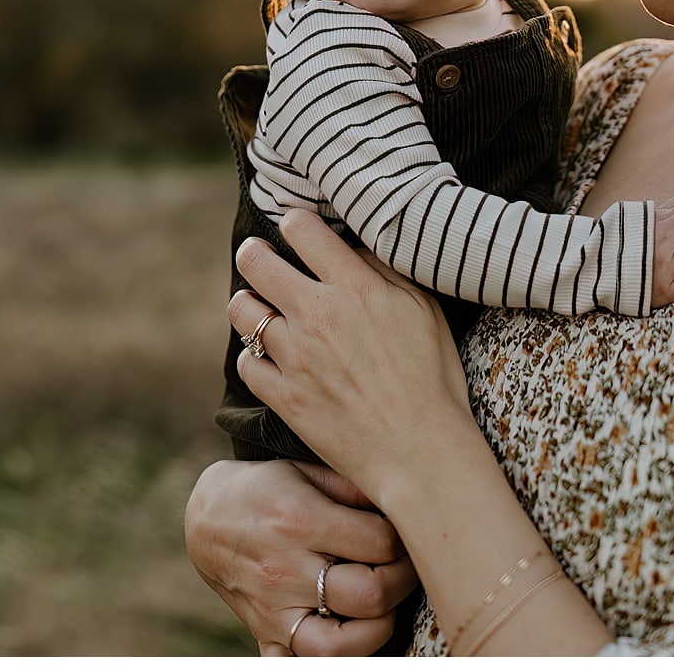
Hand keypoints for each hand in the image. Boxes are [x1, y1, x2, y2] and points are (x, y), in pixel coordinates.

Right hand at [184, 456, 418, 654]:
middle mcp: (286, 571)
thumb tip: (399, 504)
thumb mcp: (306, 470)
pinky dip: (329, 660)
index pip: (379, 542)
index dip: (404, 539)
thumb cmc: (267, 489)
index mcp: (301, 521)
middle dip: (402, 581)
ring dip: (376, 629)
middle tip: (404, 567)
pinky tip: (347, 638)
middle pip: (369, 596)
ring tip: (382, 606)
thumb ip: (353, 487)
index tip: (406, 533)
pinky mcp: (265, 635)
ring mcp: (274, 611)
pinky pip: (297, 665)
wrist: (208, 518)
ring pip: (340, 647)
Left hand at [229, 212, 474, 506]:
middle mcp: (316, 314)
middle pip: (254, 261)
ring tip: (263, 308)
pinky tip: (272, 357)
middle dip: (255, 254)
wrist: (421, 451)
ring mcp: (295, 357)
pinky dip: (256, 356)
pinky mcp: (283, 397)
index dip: (295, 222)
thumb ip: (384, 268)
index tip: (297, 230)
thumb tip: (351, 247)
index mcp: (353, 286)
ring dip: (250, 303)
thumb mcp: (424, 307)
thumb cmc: (433, 376)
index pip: (300, 227)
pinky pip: (246, 362)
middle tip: (262, 259)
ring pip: (241, 309)